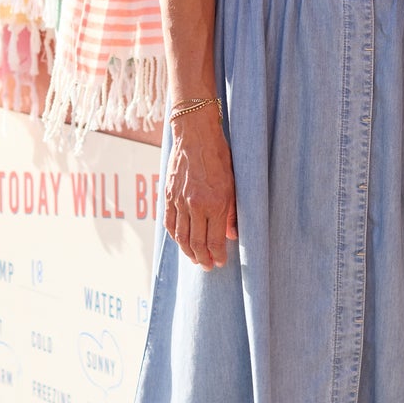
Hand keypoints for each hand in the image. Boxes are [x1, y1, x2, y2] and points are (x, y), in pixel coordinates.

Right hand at [165, 112, 237, 269]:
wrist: (196, 136)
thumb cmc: (220, 157)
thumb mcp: (235, 184)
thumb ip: (232, 212)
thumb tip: (231, 235)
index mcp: (215, 203)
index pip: (215, 240)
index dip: (217, 255)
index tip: (220, 263)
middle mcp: (196, 205)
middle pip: (196, 243)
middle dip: (203, 259)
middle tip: (207, 267)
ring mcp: (179, 201)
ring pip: (181, 236)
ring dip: (188, 252)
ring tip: (195, 259)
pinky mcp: (168, 196)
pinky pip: (170, 223)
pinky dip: (175, 237)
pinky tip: (181, 243)